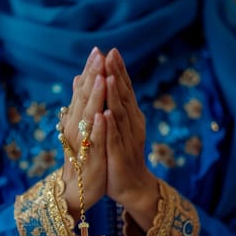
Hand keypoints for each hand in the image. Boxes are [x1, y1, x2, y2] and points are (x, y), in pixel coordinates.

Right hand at [61, 47, 107, 220]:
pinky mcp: (89, 157)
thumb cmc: (81, 155)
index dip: (90, 70)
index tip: (98, 50)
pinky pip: (93, 140)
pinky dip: (97, 127)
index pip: (82, 89)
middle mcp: (76, 125)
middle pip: (84, 97)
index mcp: (76, 117)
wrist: (76, 188)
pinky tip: (102, 114)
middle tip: (99, 54)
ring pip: (88, 115)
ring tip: (101, 76)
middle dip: (92, 75)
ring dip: (94, 96)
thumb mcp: (79, 126)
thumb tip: (77, 77)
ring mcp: (82, 141)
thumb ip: (79, 102)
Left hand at [103, 48, 158, 230]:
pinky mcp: (119, 156)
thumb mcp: (117, 127)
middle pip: (124, 97)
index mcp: (129, 116)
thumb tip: (104, 81)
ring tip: (110, 77)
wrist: (131, 185)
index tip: (110, 50)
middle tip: (110, 55)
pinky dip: (110, 127)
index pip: (124, 89)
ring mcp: (126, 139)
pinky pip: (114, 139)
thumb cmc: (120, 154)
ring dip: (115, 96)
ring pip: (120, 114)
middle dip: (117, 75)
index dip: (118, 70)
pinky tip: (105, 114)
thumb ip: (112, 105)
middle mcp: (131, 124)